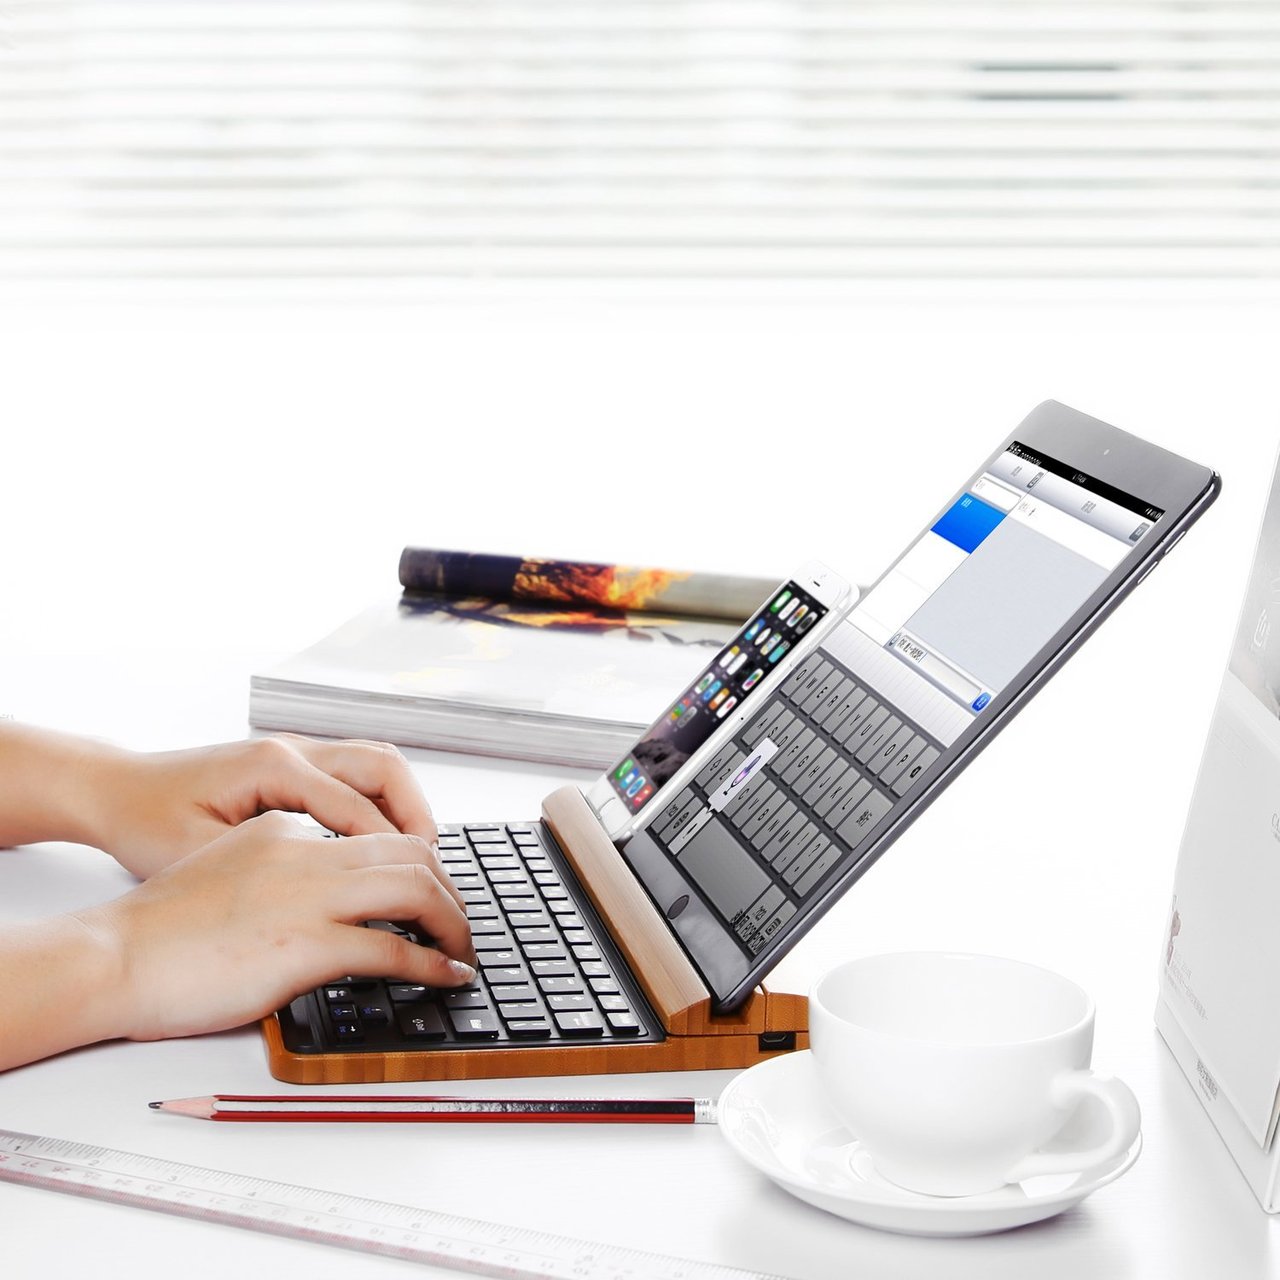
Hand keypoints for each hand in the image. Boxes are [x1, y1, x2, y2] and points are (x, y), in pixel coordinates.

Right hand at [75, 811, 476, 1042]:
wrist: (112, 957)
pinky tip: (444, 976)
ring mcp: (308, 896)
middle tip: (458, 923)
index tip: (429, 894)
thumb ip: (279, 874)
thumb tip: (322, 905)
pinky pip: (394, 950)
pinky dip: (431, 964)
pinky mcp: (305, 946)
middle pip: (411, 852)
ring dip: (452, 921)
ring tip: (461, 950)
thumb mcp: (228, 872)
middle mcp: (305, 853)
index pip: (374, 834)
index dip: (416, 865)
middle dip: (448, 888)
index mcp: (285, 832)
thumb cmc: (158, 931)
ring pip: (416, 888)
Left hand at [87, 734, 445, 882]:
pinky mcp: (290, 767)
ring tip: (418, 858)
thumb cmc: (142, 821)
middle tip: (433, 868)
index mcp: (274, 765)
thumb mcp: (200, 856)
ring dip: (404, 807)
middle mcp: (292, 749)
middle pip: (385, 768)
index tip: (419, 892)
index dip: (395, 852)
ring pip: (376, 766)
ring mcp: (294, 752)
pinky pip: (355, 777)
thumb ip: (268, 871)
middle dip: (418, 817)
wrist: (110, 791)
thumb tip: (327, 902)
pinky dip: (380, 806)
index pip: (359, 807)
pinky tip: (380, 847)